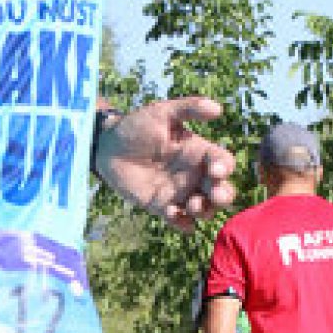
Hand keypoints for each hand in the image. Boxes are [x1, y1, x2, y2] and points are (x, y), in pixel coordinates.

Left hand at [96, 96, 236, 229]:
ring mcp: (179, 192)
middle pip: (222, 191)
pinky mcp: (161, 206)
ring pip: (205, 210)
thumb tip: (218, 109)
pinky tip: (172, 214)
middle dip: (223, 196)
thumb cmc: (137, 125)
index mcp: (199, 152)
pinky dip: (182, 223)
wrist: (107, 146)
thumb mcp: (162, 112)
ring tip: (192, 206)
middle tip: (214, 195)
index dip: (225, 168)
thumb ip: (188, 108)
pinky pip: (179, 221)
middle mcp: (194, 175)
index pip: (223, 162)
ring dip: (205, 211)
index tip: (216, 170)